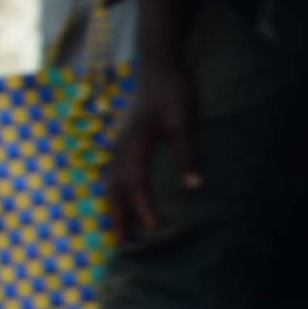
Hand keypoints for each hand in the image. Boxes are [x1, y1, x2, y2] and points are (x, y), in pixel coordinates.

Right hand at [106, 56, 202, 244]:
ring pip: (112, 181)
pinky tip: (125, 198)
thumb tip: (195, 188)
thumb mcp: (183, 121)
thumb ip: (187, 153)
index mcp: (133, 144)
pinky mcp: (129, 140)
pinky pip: (117, 172)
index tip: (153, 227)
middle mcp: (122, 146)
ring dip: (115, 206)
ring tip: (117, 228)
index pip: (134, 182)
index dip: (142, 206)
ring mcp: (123, 143)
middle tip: (118, 243)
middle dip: (117, 215)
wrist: (161, 64)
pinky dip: (118, 191)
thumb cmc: (173, 91)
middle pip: (114, 187)